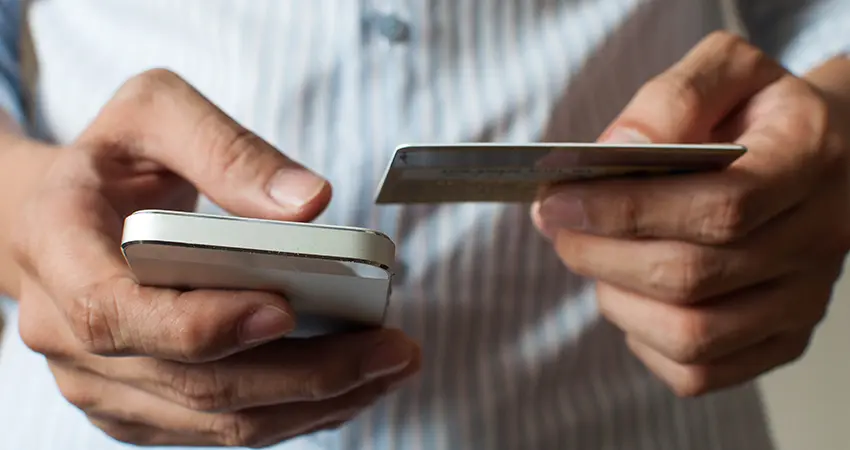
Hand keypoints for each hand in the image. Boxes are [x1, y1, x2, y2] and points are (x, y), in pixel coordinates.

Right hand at [13, 69, 420, 446]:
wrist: (61, 215)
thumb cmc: (111, 161)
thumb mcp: (155, 114)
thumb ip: (226, 150)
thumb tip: (309, 202)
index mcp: (56, 247)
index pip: (117, 312)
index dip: (205, 323)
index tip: (289, 308)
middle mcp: (66, 332)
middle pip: (194, 382)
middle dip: (306, 374)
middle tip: (390, 349)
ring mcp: (101, 380)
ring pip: (216, 420)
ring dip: (314, 403)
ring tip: (389, 367)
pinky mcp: (138, 406)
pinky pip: (219, 427)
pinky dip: (293, 412)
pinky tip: (350, 383)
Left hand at [533, 32, 849, 395]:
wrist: (823, 156)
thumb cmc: (757, 112)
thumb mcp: (724, 71)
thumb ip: (671, 99)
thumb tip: (616, 150)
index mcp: (809, 160)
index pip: (719, 207)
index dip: (626, 210)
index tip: (558, 199)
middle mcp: (818, 240)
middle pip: (692, 276)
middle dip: (600, 253)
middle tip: (557, 225)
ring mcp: (803, 301)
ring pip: (691, 335)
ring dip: (615, 297)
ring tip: (593, 255)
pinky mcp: (782, 341)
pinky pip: (698, 372)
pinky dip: (643, 340)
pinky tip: (631, 295)